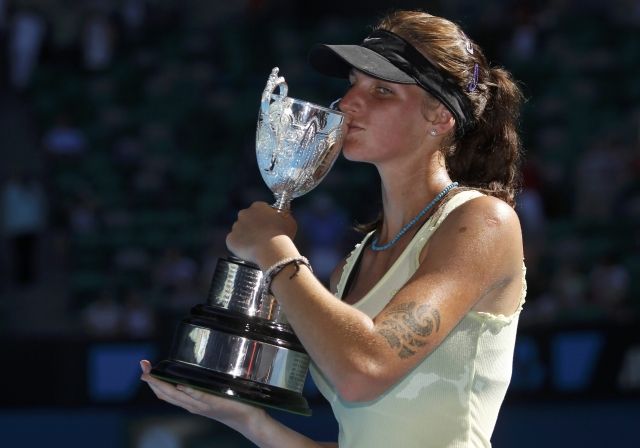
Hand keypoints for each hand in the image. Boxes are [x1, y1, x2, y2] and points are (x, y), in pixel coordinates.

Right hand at [140, 360, 263, 428]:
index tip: (144, 367)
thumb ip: (200, 383)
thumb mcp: (209, 392)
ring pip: (178, 396)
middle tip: (142, 366)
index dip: (152, 381)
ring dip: (164, 384)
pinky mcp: (214, 402)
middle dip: (152, 380)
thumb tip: (193, 365)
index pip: (165, 393)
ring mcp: (202, 405)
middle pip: (166, 394)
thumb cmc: (229, 401)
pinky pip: (200, 396)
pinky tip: (181, 384)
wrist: (246, 416)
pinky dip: (190, 391)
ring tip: (153, 374)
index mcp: (189, 402)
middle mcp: (192, 405)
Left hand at [226, 202, 298, 267]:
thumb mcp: (289, 221)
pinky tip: (249, 251)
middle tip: (260, 237)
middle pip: (246, 218)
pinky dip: (239, 247)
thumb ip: (283, 216)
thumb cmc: (283, 235)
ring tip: (256, 246)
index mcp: (258, 206)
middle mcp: (244, 213)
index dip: (263, 218)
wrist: (272, 249)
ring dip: (245, 236)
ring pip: (239, 231)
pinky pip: (234, 243)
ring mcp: (236, 226)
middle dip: (251, 226)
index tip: (267, 226)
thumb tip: (281, 217)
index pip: (258, 209)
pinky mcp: (230, 239)